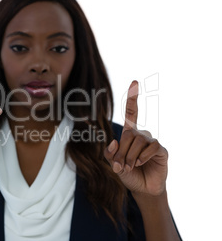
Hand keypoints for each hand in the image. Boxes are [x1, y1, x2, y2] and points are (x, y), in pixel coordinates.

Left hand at [104, 81, 167, 195]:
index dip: (133, 98)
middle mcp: (142, 135)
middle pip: (129, 135)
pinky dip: (143, 156)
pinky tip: (141, 163)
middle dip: (122, 151)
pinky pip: (151, 147)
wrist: (143, 189)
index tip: (134, 83)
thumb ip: (110, 154)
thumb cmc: (128, 174)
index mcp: (130, 134)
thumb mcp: (114, 164)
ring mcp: (152, 141)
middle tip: (121, 165)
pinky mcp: (161, 150)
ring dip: (130, 156)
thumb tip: (112, 142)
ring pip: (138, 141)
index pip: (132, 113)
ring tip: (131, 167)